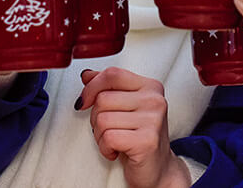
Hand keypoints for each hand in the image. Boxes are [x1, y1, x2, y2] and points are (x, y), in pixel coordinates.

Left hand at [79, 68, 190, 187]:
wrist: (158, 169)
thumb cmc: (139, 137)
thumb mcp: (125, 107)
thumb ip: (108, 88)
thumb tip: (87, 74)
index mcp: (150, 87)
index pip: (112, 74)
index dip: (91, 87)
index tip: (85, 101)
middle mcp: (155, 100)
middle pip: (102, 99)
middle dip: (96, 118)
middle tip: (110, 130)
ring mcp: (153, 120)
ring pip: (102, 119)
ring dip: (100, 136)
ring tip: (115, 142)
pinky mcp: (147, 141)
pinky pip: (108, 138)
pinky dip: (105, 148)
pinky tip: (117, 152)